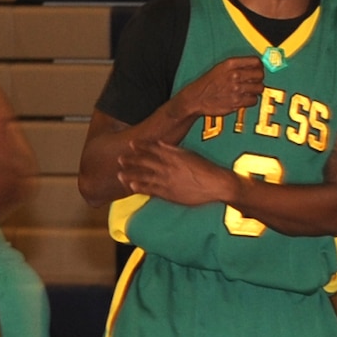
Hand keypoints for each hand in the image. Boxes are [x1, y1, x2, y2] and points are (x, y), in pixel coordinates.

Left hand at [116, 140, 234, 206]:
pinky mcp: (169, 193)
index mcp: (173, 156)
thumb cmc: (206, 169)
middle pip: (145, 162)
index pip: (153, 149)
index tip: (131, 144)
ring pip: (145, 176)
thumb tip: (162, 143)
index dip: (141, 146)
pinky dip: (141, 187)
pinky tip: (131, 186)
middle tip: (119, 159)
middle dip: (131, 160)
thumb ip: (174, 149)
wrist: (216, 185)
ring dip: (131, 174)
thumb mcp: (190, 154)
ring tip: (119, 174)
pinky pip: (151, 190)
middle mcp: (168, 167)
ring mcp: (167, 181)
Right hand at [168, 56, 263, 120]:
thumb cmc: (207, 84)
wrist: (196, 98)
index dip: (260, 66)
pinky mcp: (237, 101)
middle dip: (259, 79)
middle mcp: (234, 75)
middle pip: (260, 75)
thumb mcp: (220, 68)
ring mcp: (236, 89)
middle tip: (255, 81)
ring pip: (259, 88)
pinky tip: (245, 98)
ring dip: (256, 90)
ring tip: (250, 91)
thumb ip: (237, 66)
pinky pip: (254, 100)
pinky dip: (251, 100)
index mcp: (230, 64)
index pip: (255, 61)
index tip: (259, 69)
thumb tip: (255, 67)